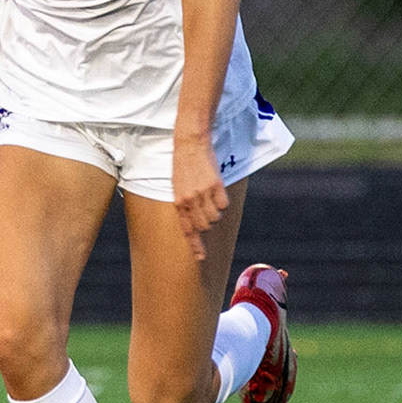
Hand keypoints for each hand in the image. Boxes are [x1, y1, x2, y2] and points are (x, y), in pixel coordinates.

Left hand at [171, 137, 228, 260]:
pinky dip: (223, 201)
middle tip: (205, 208)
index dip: (195, 246)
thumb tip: (195, 223)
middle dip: (207, 223)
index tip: (201, 258)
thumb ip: (185, 205)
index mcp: (178, 202)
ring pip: (216, 217)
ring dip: (215, 212)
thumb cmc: (182, 166)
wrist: (190, 144)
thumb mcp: (177, 188)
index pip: (188, 230)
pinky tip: (216, 190)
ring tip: (210, 197)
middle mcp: (190, 200)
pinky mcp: (216, 186)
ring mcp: (203, 193)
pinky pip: (224, 204)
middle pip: (205, 227)